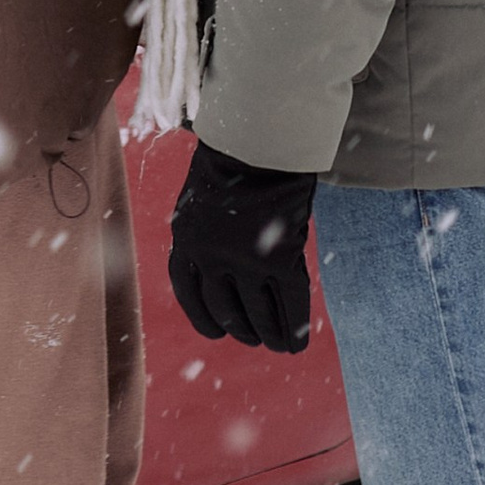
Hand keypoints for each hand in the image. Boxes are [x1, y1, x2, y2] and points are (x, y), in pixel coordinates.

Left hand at [168, 141, 317, 352]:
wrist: (261, 139)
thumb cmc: (237, 160)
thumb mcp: (204, 197)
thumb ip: (206, 233)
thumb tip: (221, 271)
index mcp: (186, 239)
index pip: (189, 293)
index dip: (203, 317)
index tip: (216, 332)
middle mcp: (210, 257)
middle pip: (225, 309)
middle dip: (240, 329)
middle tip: (253, 339)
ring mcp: (246, 260)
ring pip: (258, 313)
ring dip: (268, 335)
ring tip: (277, 346)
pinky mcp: (281, 258)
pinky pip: (289, 304)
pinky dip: (294, 327)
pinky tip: (298, 345)